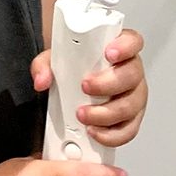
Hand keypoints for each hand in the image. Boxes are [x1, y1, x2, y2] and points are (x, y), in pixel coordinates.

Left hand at [30, 29, 147, 147]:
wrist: (71, 90)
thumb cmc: (72, 70)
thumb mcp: (54, 60)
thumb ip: (44, 65)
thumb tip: (42, 80)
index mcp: (118, 51)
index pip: (132, 41)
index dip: (125, 46)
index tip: (109, 53)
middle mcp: (131, 72)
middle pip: (132, 75)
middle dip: (108, 83)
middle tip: (86, 86)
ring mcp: (133, 96)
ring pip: (130, 105)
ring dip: (105, 112)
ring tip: (83, 114)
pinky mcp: (131, 120)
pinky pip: (128, 130)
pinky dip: (110, 134)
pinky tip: (93, 130)